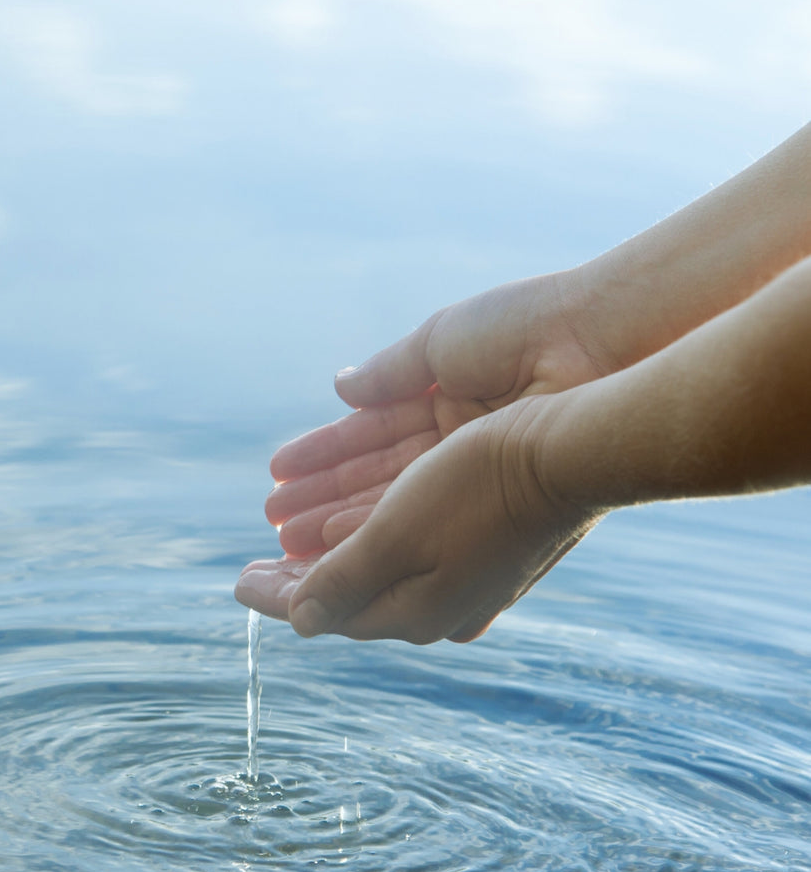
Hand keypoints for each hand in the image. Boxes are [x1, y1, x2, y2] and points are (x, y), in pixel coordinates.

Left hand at [236, 396, 596, 642]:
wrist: (572, 453)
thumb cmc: (478, 487)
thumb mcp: (396, 535)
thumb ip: (341, 581)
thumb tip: (299, 622)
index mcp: (415, 613)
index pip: (326, 612)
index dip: (276, 596)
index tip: (236, 582)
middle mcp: (440, 608)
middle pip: (352, 597)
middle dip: (300, 581)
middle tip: (256, 569)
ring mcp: (466, 582)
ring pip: (378, 573)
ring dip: (331, 556)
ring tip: (295, 542)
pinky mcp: (483, 551)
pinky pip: (407, 555)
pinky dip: (369, 541)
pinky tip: (357, 527)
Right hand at [266, 269, 609, 557]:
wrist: (598, 343)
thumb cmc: (525, 330)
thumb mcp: (439, 344)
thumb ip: (388, 373)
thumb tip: (340, 388)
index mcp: (447, 399)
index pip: (370, 437)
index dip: (324, 457)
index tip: (279, 475)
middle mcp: (459, 447)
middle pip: (376, 482)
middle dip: (322, 501)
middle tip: (274, 523)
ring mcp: (475, 478)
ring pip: (390, 507)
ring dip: (335, 523)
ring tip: (283, 540)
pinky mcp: (492, 501)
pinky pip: (419, 521)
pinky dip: (372, 529)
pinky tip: (328, 542)